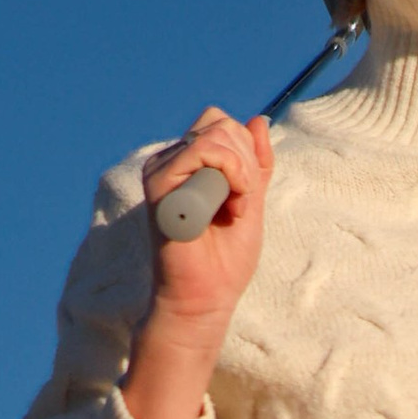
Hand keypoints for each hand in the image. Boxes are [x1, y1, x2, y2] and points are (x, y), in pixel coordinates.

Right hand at [121, 108, 270, 418]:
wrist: (206, 299)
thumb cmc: (225, 260)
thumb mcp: (251, 200)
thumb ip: (256, 162)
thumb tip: (259, 119)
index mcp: (188, 164)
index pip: (223, 125)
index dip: (247, 153)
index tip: (247, 195)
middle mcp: (170, 162)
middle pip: (221, 124)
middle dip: (247, 163)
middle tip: (242, 204)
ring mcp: (162, 171)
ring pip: (216, 135)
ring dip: (241, 173)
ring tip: (234, 209)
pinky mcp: (158, 184)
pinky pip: (204, 151)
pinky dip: (230, 176)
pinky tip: (228, 209)